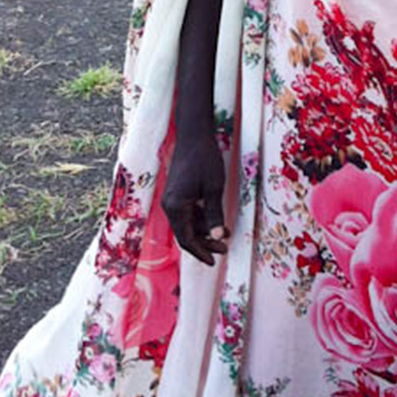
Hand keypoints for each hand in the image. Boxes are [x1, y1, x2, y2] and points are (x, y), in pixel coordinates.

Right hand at [162, 126, 229, 264]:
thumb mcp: (214, 188)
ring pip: (188, 224)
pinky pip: (188, 213)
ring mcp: (173, 199)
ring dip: (205, 231)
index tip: (214, 261)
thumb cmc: (205, 159)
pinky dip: (202, 219)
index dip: (200, 252)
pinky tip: (217, 222)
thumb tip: (218, 237)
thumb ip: (215, 214)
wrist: (194, 135)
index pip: (186, 238)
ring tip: (226, 235)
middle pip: (186, 233)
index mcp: (176, 206)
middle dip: (205, 243)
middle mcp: (170, 205)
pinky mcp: (178, 193)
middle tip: (224, 250)